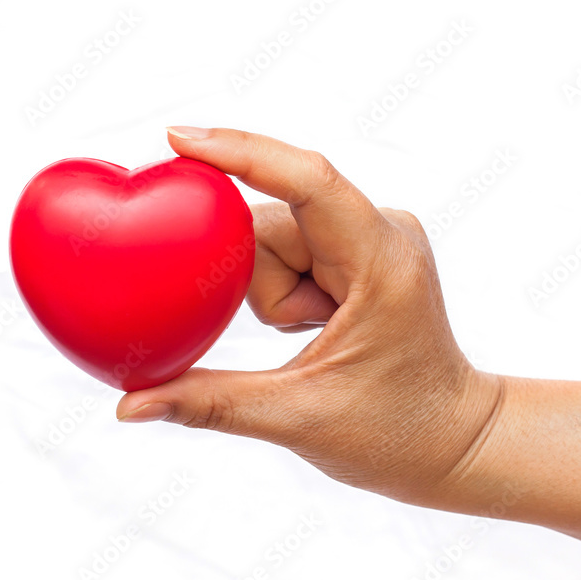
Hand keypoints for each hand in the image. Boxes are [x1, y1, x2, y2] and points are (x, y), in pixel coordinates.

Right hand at [116, 127, 502, 508]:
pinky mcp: (360, 248)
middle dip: (257, 286)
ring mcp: (373, 236)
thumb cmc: (395, 432)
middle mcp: (382, 232)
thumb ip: (209, 404)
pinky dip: (281, 288)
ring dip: (271, 294)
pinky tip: (316, 325)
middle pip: (273, 223)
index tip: (176, 139)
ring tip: (315, 338)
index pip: (310, 181)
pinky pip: (289, 248)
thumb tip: (129, 407)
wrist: (452, 440)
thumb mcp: (298, 419)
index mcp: (383, 262)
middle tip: (295, 336)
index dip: (242, 153)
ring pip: (274, 237)